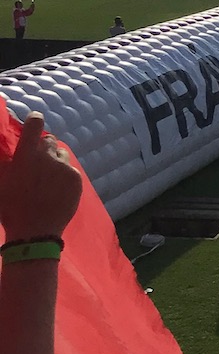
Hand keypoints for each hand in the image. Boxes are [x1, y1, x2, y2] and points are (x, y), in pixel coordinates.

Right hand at [0, 111, 81, 240]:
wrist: (35, 232)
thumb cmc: (11, 208)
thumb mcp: (1, 181)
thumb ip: (7, 162)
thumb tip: (12, 152)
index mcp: (26, 155)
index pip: (35, 124)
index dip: (34, 121)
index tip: (34, 121)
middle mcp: (48, 156)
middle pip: (49, 140)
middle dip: (42, 147)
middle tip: (37, 163)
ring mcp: (64, 167)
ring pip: (61, 154)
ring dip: (54, 160)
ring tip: (46, 179)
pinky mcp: (76, 178)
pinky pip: (69, 169)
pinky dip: (63, 175)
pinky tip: (55, 190)